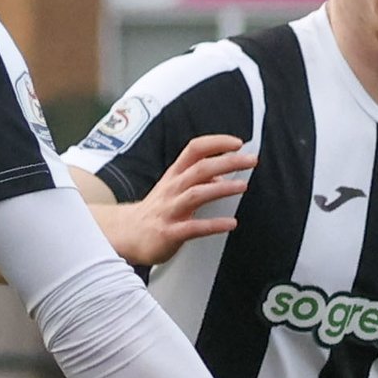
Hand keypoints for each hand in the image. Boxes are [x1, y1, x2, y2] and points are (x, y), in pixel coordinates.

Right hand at [101, 133, 253, 265]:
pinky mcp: (169, 232)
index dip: (216, 143)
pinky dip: (213, 225)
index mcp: (174, 175)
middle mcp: (172, 188)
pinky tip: (230, 224)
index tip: (238, 143)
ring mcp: (170, 210)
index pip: (194, 149)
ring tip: (242, 186)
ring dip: (221, 188)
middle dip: (227, 162)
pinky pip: (193, 228)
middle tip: (251, 160)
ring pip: (196, 193)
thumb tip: (222, 178)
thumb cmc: (156, 211)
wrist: (127, 234)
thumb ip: (198, 181)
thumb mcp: (174, 189)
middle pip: (200, 168)